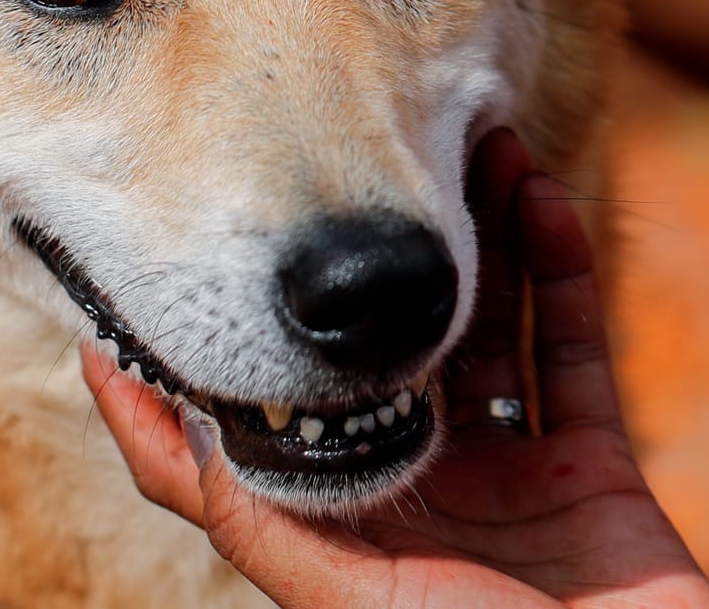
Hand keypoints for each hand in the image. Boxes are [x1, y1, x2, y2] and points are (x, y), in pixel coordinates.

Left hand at [83, 130, 708, 607]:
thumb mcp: (352, 605)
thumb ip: (267, 526)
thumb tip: (185, 433)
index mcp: (341, 532)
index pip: (232, 451)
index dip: (172, 385)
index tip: (120, 299)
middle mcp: (412, 490)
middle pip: (374, 352)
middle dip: (373, 263)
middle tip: (368, 159)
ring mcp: (502, 474)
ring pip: (477, 329)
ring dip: (481, 237)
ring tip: (475, 146)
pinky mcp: (588, 465)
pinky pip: (570, 348)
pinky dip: (560, 271)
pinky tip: (542, 197)